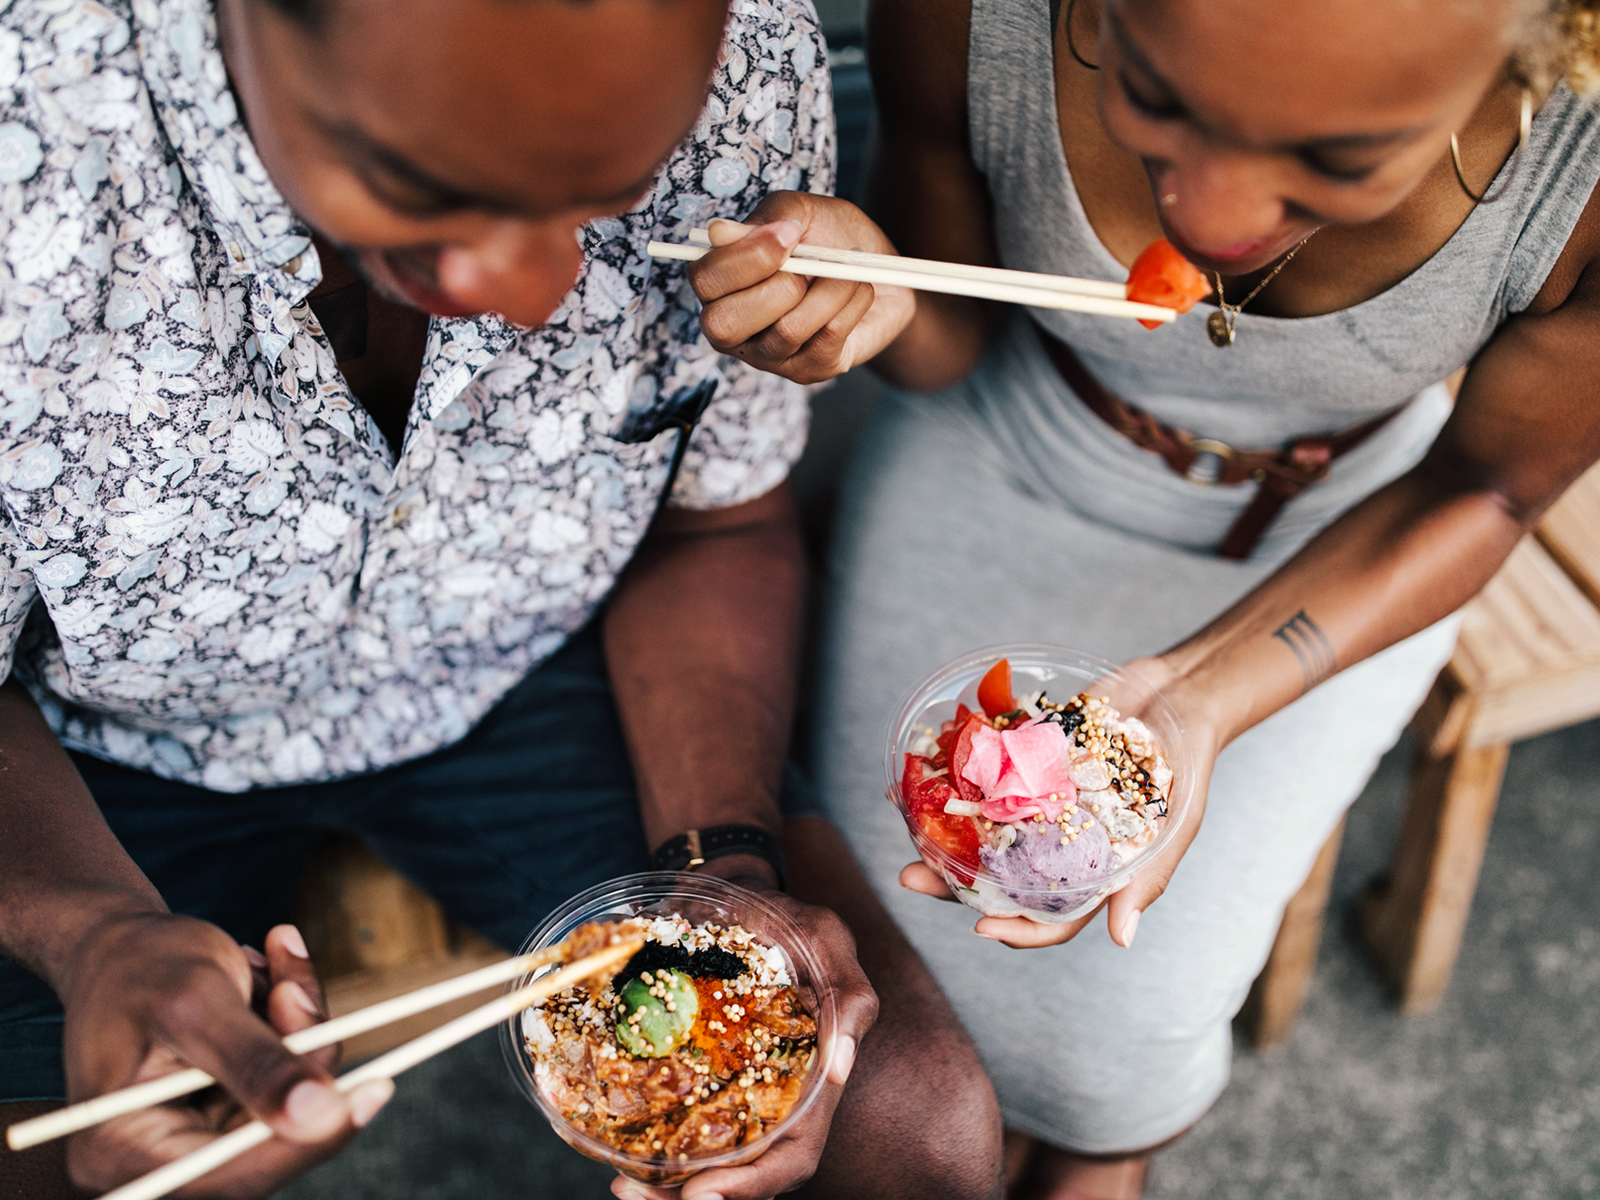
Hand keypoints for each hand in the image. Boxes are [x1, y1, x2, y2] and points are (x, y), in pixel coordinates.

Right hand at [56, 913, 391, 1195]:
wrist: (122, 943)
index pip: (232, 1174)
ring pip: (297, 1097)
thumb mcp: (195, 1004)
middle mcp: (159, 1157)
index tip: (375, 1089)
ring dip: (300, 1023)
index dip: (309, 1139)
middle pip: (272, 1136)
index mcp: (122, 1150)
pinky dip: (296, 1020)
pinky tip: (268, 975)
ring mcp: (200, 1134)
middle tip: (292, 987)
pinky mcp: (233, 1105)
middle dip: (301, 1052)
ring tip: (266, 966)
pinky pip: (296, 1072)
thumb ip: (255, 1061)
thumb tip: (319, 1115)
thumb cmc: (141, 966)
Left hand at [612, 863, 878, 1199]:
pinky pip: (678, 1129)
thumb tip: (839, 1071)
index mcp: (815, 1079)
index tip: (700, 1195)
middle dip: (696, 1197)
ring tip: (622, 1186)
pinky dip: (653, 1151)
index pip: (796, 1155)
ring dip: (667, 1187)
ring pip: (710, 1164)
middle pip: (746, 1173)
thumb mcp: (826, 938)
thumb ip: (848, 998)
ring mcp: (736, 1092)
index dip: (754, 1184)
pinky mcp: (698, 1077)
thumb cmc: (786, 916)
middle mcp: (777, 1098)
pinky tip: (615, 1155)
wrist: (734, 891)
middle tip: (633, 1194)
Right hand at [687, 192, 915, 383]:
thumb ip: (767, 218)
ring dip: (829, 289)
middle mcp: (733, 328)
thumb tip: (720, 232)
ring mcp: (769, 356)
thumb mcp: (803, 213)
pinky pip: (827, 337)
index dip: (746, 257)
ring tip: (848, 270)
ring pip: (786, 330)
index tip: (790, 233)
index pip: (705, 280)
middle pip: (725, 322)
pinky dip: (852, 302)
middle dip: (780, 284)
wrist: (883, 272)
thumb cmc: (832, 239)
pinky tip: (858, 289)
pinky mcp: (808, 370)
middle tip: (813, 261)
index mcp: (719, 285)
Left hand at [900, 656, 1221, 949]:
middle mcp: (1056, 844)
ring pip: (983, 828)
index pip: (1049, 918)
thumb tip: (1121, 939)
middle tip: (909, 879)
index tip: (979, 927)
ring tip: (902, 822)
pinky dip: (954, 773)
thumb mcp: (1176, 826)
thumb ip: (1148, 879)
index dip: (1015, 928)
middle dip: (952, 883)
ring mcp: (1038, 803)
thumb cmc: (1188, 768)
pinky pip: (986, 775)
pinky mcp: (1027, 763)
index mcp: (1092, 874)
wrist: (1179, 695)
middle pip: (999, 878)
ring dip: (942, 829)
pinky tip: (920, 769)